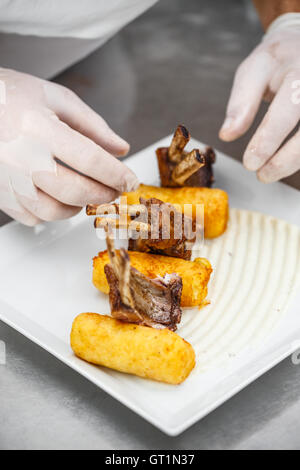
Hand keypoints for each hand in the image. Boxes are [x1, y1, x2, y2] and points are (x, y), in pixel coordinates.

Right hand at [0, 68, 137, 224]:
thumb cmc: (8, 97)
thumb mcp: (54, 97)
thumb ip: (92, 125)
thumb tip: (120, 149)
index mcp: (38, 127)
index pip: (91, 160)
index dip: (117, 175)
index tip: (131, 181)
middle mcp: (20, 157)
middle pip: (76, 191)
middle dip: (104, 194)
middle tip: (114, 189)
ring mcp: (7, 180)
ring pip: (54, 212)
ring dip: (79, 206)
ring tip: (86, 191)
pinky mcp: (0, 194)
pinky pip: (33, 218)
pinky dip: (52, 212)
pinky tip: (58, 196)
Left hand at [219, 19, 299, 182]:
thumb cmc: (277, 60)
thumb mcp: (254, 71)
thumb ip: (241, 102)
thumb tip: (227, 135)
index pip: (288, 109)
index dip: (268, 140)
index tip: (250, 163)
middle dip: (285, 160)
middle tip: (262, 175)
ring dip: (294, 162)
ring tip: (269, 173)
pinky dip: (299, 156)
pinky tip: (285, 163)